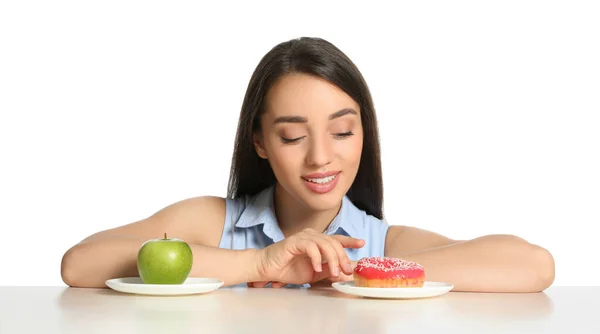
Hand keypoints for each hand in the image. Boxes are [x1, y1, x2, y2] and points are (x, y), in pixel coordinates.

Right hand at [249, 228, 364, 287]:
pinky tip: (317, 268)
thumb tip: (345, 273)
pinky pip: (311, 247)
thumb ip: (328, 271)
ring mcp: (304, 237)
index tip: (362, 243)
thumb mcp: (314, 274)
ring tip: (333, 273)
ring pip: (325, 244)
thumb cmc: (288, 269)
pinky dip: (316, 258)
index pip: (336, 239)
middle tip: (346, 271)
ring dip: (332, 259)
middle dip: (343, 257)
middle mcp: (312, 236)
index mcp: (317, 242)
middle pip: (334, 243)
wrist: (267, 269)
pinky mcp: (295, 241)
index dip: (349, 240)